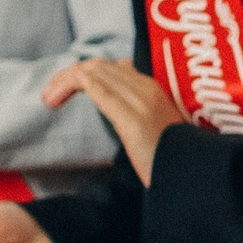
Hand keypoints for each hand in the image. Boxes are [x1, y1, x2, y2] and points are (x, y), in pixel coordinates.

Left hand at [44, 59, 188, 184]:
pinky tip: (53, 101)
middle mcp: (147, 87)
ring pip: (91, 69)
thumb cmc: (176, 163)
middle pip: (99, 65)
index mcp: (158, 90)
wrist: (193, 177)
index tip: (74, 92)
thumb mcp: (160, 136)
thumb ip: (143, 121)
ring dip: (62, 80)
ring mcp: (138, 97)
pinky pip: (89, 83)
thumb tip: (125, 119)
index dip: (90, 75)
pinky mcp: (127, 112)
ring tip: (49, 99)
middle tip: (53, 97)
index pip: (117, 67)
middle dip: (70, 76)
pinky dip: (65, 85)